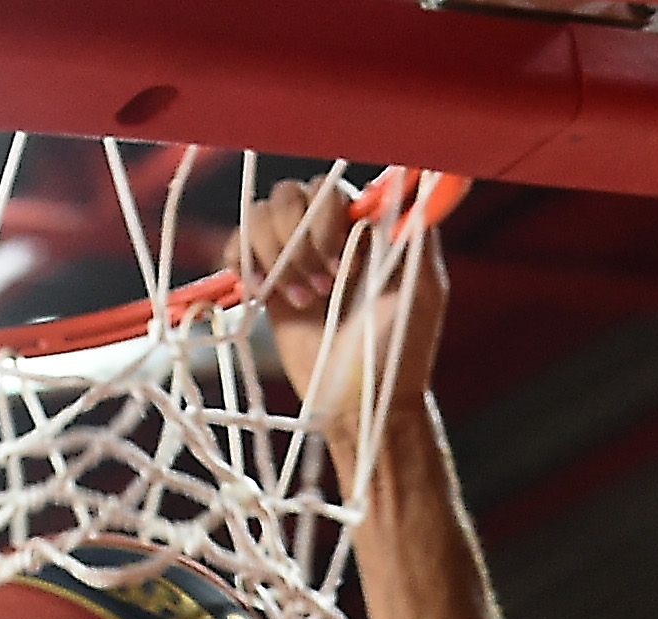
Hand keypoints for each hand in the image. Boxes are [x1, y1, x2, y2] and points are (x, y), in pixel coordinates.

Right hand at [237, 175, 449, 441]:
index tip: (342, 263)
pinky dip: (242, 261)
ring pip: (260, 214)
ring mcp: (293, 258)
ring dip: (277, 255)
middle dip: (301, 240)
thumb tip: (413, 173)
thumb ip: (419, 229)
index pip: (329, 186)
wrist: (360, 405)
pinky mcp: (264, 285)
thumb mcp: (422, 288)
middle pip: (290, 193)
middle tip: (324, 289)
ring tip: (302, 300)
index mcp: (362, 227)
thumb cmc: (398, 352)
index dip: (326, 218)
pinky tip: (263, 293)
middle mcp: (325, 235)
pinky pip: (235, 244)